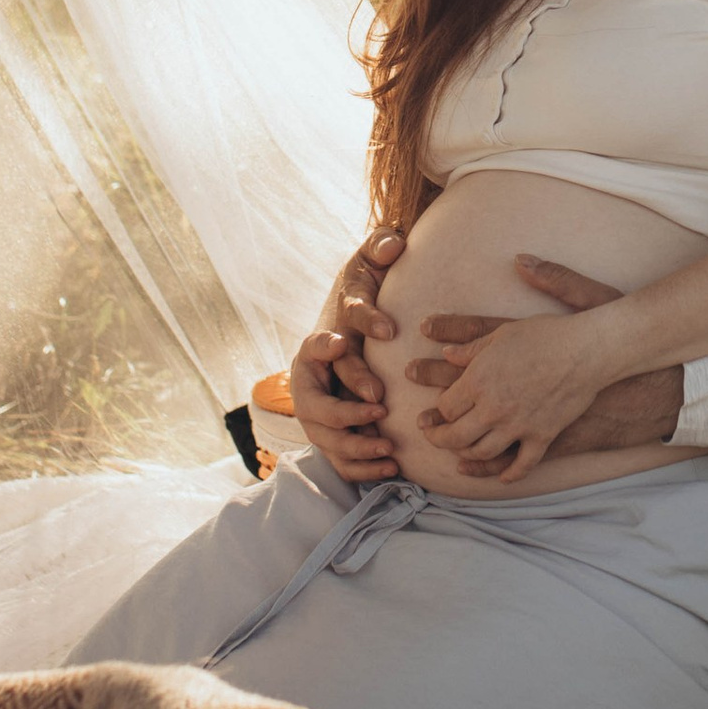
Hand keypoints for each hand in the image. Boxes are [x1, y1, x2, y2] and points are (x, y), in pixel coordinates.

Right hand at [293, 225, 406, 485]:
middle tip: (380, 403)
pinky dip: (360, 466)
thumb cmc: (366, 292)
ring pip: (325, 436)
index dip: (326, 346)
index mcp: (321, 340)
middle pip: (315, 402)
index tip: (342, 343)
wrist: (355, 328)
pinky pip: (340, 457)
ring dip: (355, 444)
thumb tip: (394, 242)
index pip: (316, 345)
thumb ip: (379, 247)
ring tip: (389, 446)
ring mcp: (320, 408)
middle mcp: (313, 379)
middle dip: (345, 408)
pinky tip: (392, 465)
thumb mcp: (369, 263)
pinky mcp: (334, 431)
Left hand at [413, 254, 641, 482]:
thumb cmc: (546, 334)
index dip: (437, 411)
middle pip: (455, 436)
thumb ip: (472, 348)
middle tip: (435, 438)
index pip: (445, 407)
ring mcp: (517, 426)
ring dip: (467, 456)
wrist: (587, 350)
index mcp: (478, 379)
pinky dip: (509, 474)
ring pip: (481, 453)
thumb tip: (446, 354)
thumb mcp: (503, 333)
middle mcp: (492, 407)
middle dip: (440, 439)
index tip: (436, 412)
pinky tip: (503, 476)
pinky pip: (521, 465)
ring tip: (462, 453)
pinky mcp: (542, 437)